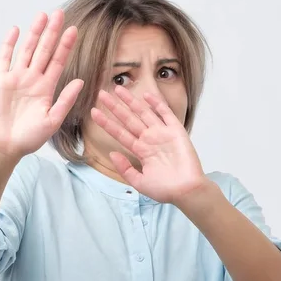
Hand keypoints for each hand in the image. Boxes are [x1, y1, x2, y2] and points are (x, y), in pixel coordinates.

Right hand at [0, 10, 83, 159]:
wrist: (4, 146)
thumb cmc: (29, 138)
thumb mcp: (53, 120)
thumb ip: (66, 100)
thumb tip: (81, 81)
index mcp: (46, 88)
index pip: (58, 62)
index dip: (65, 46)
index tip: (73, 30)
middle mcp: (32, 79)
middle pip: (44, 51)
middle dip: (51, 32)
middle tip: (59, 13)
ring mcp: (16, 78)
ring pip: (27, 50)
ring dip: (34, 33)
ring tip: (42, 15)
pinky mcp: (0, 80)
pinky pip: (5, 58)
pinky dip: (9, 43)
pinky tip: (16, 29)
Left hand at [90, 86, 208, 203]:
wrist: (186, 191)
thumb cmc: (165, 190)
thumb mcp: (139, 182)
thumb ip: (125, 168)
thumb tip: (111, 154)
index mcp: (141, 151)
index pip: (120, 134)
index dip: (107, 123)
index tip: (94, 113)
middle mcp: (149, 139)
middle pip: (128, 119)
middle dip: (115, 107)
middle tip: (101, 94)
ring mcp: (162, 134)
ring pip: (143, 113)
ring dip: (131, 101)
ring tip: (118, 89)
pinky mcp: (176, 131)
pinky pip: (165, 114)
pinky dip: (157, 104)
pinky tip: (146, 95)